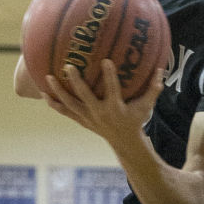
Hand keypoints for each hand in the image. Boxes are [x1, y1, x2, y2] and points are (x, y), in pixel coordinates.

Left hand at [45, 59, 161, 142]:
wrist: (124, 142)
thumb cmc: (135, 119)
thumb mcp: (146, 106)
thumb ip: (153, 88)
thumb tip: (161, 70)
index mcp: (115, 107)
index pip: (112, 89)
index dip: (109, 75)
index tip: (105, 61)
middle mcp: (99, 113)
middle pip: (84, 96)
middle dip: (76, 82)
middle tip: (68, 66)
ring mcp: (88, 118)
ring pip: (70, 104)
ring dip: (58, 92)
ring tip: (47, 78)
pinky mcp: (82, 120)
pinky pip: (65, 112)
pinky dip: (55, 104)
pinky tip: (43, 94)